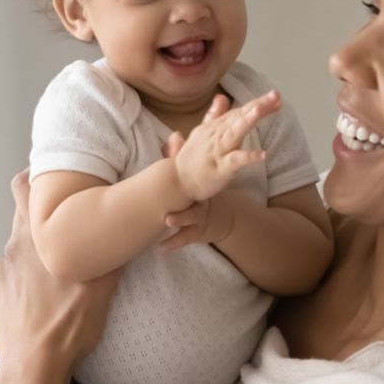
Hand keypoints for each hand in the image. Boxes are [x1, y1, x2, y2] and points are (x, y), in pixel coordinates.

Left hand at [0, 170, 121, 379]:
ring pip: (19, 254)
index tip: (48, 182)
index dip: (33, 179)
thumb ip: (108, 252)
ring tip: (55, 282)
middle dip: (44, 225)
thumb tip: (122, 229)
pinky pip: (10, 281)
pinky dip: (23, 285)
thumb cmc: (69, 324)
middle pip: (25, 221)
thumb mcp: (102, 286)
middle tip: (65, 237)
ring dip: (35, 260)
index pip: (23, 188)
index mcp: (36, 238)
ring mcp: (0, 274)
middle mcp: (12, 248)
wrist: (33, 365)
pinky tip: (40, 303)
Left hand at [158, 125, 238, 252]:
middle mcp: (201, 203)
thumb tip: (174, 133)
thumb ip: (183, 155)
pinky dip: (172, 244)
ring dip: (178, 221)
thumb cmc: (205, 192)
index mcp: (200, 188)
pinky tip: (160, 249)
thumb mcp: (200, 175)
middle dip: (181, 210)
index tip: (172, 168)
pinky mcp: (197, 233)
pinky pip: (184, 239)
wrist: (223, 217)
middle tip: (168, 214)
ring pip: (189, 222)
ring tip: (167, 221)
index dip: (185, 176)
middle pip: (192, 205)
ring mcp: (199, 219)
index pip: (193, 180)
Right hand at [169, 90, 279, 202]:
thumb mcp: (202, 134)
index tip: (275, 97)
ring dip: (247, 120)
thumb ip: (213, 116)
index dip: (257, 104)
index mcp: (213, 128)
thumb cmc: (190, 161)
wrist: (173, 182)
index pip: (237, 112)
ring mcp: (216, 151)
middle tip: (276, 95)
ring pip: (234, 133)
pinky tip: (263, 155)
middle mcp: (215, 135)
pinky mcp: (219, 169)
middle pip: (239, 117)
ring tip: (261, 109)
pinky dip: (247, 157)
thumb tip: (222, 97)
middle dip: (257, 106)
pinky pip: (234, 161)